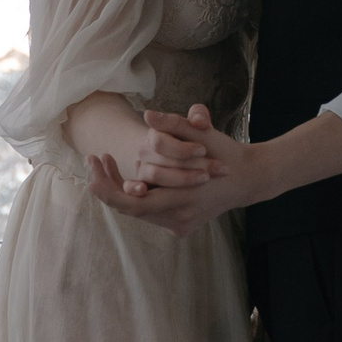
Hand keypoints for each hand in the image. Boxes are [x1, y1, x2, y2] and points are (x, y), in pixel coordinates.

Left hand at [86, 109, 258, 237]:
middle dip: (107, 184)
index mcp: (183, 198)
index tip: (94, 162)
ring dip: (121, 189)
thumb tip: (148, 115)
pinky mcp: (180, 227)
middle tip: (92, 160)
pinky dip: (137, 195)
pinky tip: (128, 176)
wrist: (249, 179)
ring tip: (105, 163)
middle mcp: (179, 218)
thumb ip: (175, 124)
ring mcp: (180, 226)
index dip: (108, 186)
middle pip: (130, 208)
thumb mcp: (202, 134)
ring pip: (138, 211)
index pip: (132, 202)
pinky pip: (150, 212)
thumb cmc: (224, 151)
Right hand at [130, 102, 229, 187]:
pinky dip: (137, 189)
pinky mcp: (147, 189)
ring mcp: (143, 172)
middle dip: (191, 165)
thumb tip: (197, 120)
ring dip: (182, 179)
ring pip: (156, 177)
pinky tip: (146, 191)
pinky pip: (138, 191)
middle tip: (217, 168)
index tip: (204, 150)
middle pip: (161, 160)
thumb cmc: (203, 144)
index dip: (182, 148)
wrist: (204, 163)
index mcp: (155, 134)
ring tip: (206, 178)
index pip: (160, 142)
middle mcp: (146, 153)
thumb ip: (200, 117)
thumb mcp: (202, 128)